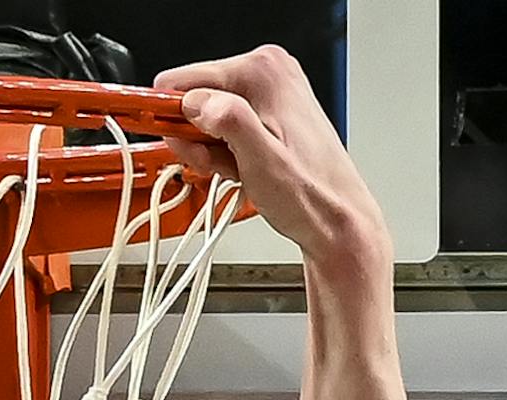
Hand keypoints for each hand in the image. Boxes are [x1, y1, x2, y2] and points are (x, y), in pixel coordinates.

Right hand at [154, 46, 389, 271]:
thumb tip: (197, 103)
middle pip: (197, 98)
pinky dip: (226, 152)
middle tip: (215, 167)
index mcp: (263, 71)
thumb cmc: (310, 195)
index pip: (186, 79)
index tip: (169, 142)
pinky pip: (227, 128)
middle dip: (196, 137)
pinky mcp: (270, 114)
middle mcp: (268, 72)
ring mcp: (270, 93)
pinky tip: (243, 169)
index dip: (173, 116)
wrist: (338, 221)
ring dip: (211, 150)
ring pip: (209, 116)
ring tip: (235, 171)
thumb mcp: (261, 160)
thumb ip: (227, 123)